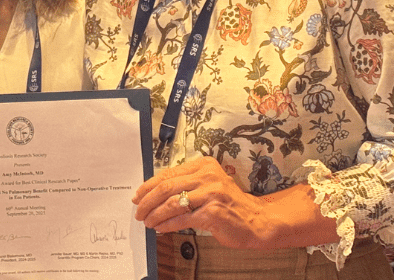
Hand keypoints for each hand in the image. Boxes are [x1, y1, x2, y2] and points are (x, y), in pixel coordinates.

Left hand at [132, 156, 273, 248]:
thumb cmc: (229, 204)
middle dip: (147, 201)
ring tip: (148, 222)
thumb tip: (154, 193)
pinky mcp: (212, 212)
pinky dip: (167, 225)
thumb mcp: (208, 185)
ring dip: (155, 214)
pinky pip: (182, 219)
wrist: (255, 219)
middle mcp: (208, 176)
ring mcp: (211, 193)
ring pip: (172, 203)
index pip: (168, 173)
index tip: (138, 196)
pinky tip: (160, 228)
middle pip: (167, 187)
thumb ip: (186, 184)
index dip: (149, 185)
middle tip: (139, 212)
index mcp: (204, 165)